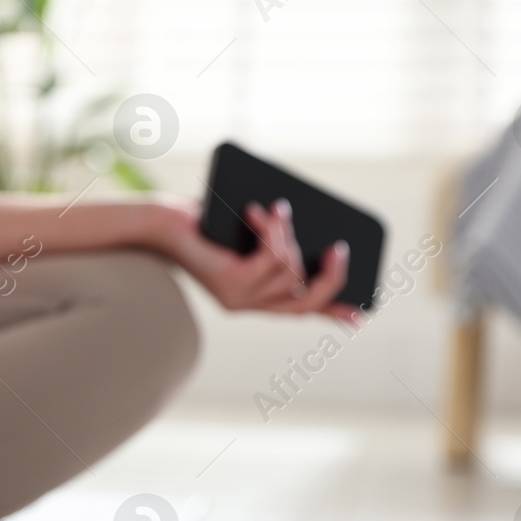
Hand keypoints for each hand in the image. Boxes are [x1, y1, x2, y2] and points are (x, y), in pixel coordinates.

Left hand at [161, 198, 361, 322]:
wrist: (159, 223)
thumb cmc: (201, 223)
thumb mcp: (247, 233)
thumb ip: (276, 241)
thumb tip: (312, 232)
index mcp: (252, 297)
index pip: (300, 311)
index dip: (332, 311)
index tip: (360, 313)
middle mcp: (246, 305)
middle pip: (306, 303)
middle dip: (330, 276)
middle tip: (339, 248)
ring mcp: (238, 299)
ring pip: (290, 272)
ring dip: (288, 234)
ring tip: (278, 207)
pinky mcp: (230, 283)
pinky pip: (270, 258)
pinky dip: (271, 229)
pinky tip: (259, 210)